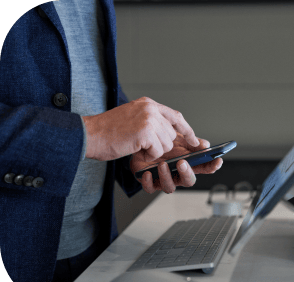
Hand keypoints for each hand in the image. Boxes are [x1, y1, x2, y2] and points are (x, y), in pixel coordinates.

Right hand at [82, 97, 199, 160]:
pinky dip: (148, 156)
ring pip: (166, 144)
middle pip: (171, 133)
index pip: (175, 116)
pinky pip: (158, 151)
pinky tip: (135, 150)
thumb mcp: (132, 118)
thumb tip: (170, 134)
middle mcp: (150, 108)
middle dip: (161, 145)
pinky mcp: (146, 132)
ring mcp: (149, 119)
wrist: (88, 135)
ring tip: (136, 146)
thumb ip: (151, 121)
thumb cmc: (107, 131)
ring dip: (153, 151)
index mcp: (148, 104)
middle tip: (142, 145)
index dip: (186, 130)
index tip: (194, 140)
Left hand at [130, 133, 222, 193]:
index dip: (212, 166)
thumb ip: (191, 141)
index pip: (204, 168)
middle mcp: (177, 173)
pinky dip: (149, 182)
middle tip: (182, 163)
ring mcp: (164, 178)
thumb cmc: (160, 139)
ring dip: (167, 177)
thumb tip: (205, 145)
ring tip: (163, 164)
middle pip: (188, 181)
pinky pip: (150, 188)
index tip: (217, 161)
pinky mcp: (149, 181)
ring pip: (170, 187)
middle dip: (187, 173)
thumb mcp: (177, 136)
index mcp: (187, 163)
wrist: (140, 138)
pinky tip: (148, 173)